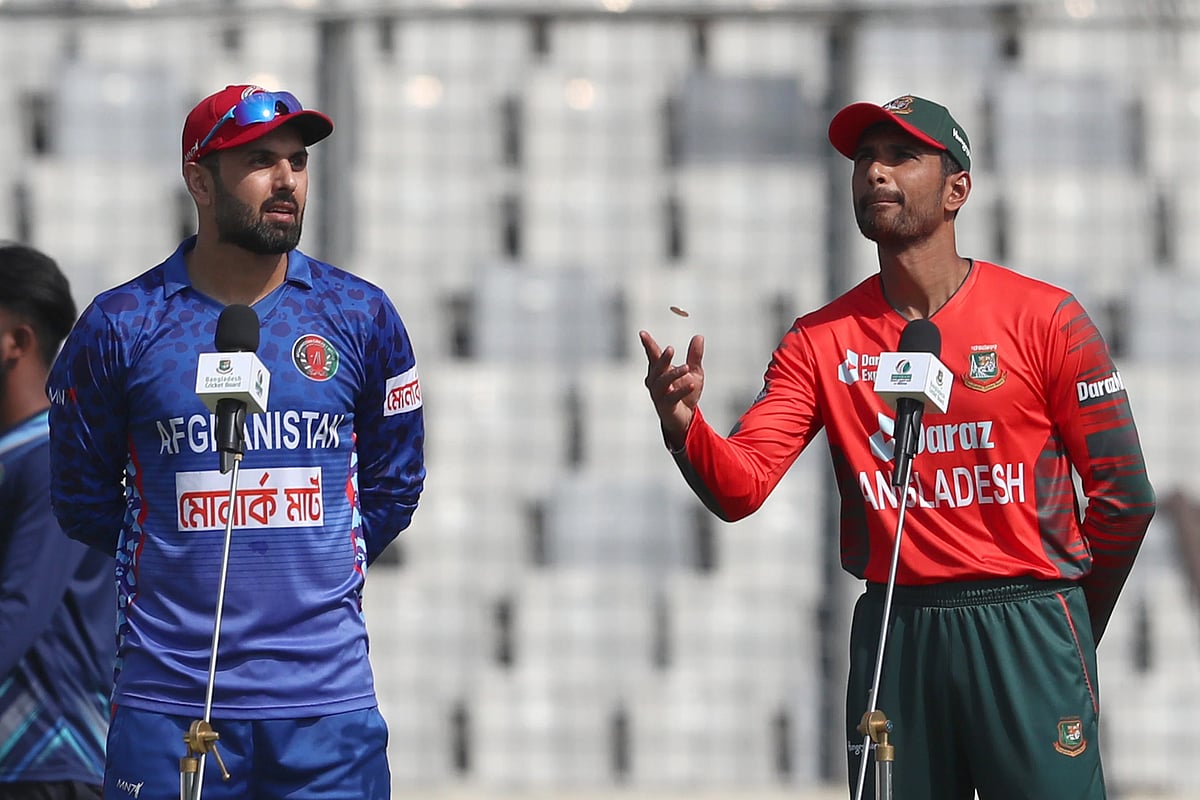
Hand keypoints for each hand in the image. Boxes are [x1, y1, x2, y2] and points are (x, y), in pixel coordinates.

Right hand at [639, 330, 704, 449]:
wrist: (686, 418)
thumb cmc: (686, 393)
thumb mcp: (694, 371)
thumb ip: (695, 356)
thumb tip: (699, 336)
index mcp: (660, 371)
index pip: (653, 355)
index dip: (648, 344)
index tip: (642, 333)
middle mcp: (655, 382)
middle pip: (656, 368)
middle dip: (663, 359)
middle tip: (671, 349)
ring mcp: (659, 395)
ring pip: (662, 382)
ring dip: (674, 374)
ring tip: (686, 367)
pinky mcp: (665, 407)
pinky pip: (672, 397)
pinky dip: (682, 390)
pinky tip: (691, 384)